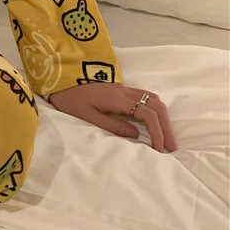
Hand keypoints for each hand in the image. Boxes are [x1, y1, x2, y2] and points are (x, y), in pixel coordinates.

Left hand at [48, 83, 175, 152]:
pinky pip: (145, 96)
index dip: (158, 132)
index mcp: (117, 98)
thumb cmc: (69, 100)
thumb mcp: (88, 116)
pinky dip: (155, 109)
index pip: (147, 114)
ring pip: (153, 99)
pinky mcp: (120, 89)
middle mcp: (124, 91)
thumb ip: (112, 126)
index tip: (160, 149)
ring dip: (162, 118)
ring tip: (166, 137)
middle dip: (166, 127)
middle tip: (171, 148)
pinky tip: (154, 121)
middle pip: (156, 105)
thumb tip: (137, 134)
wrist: (59, 81)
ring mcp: (123, 88)